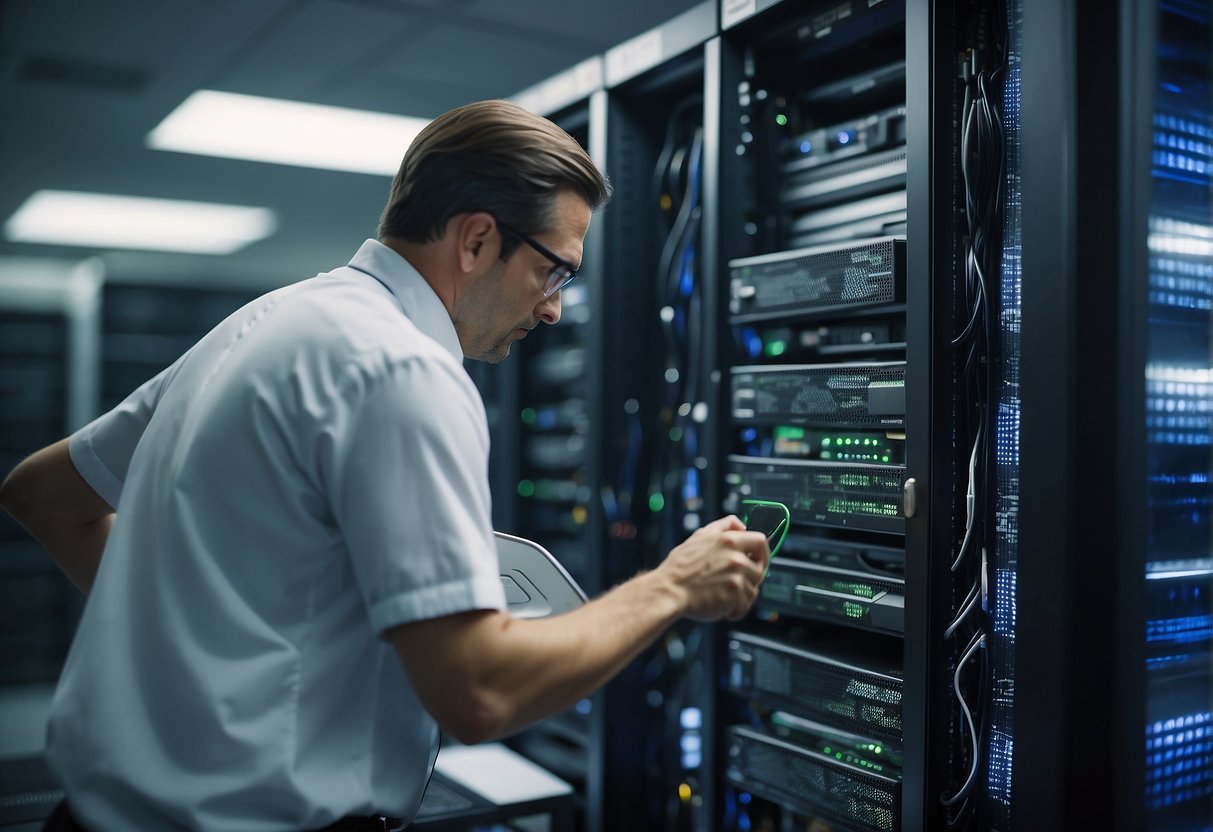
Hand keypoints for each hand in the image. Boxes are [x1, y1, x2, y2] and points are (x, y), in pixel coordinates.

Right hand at [655, 515, 769, 621]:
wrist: (669, 591)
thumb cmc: (680, 567)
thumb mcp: (700, 536)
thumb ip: (723, 527)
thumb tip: (741, 525)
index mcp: (729, 540)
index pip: (761, 541)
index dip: (762, 552)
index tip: (757, 559)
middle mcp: (735, 557)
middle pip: (760, 569)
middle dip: (750, 578)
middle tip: (735, 583)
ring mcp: (736, 577)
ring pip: (753, 589)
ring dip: (740, 596)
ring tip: (723, 596)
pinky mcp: (734, 596)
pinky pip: (745, 605)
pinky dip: (734, 610)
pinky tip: (722, 606)